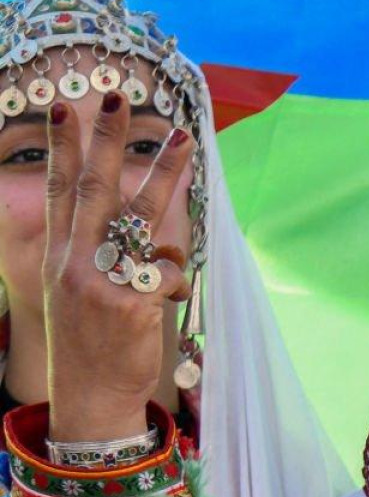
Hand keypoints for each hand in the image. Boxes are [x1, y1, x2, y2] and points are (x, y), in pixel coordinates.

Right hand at [44, 96, 192, 442]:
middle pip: (94, 188)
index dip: (62, 147)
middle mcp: (72, 263)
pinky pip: (167, 271)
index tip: (64, 107)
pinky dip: (175, 277)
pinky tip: (170, 295)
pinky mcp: (130, 303)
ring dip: (164, 174)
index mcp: (57, 257)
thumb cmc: (89, 343)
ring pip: (139, 215)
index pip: (58, 191)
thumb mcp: (73, 293)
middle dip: (106, 140)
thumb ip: (94, 252)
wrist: (89, 397)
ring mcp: (100, 282)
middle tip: (118, 99)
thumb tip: (138, 221)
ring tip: (183, 140)